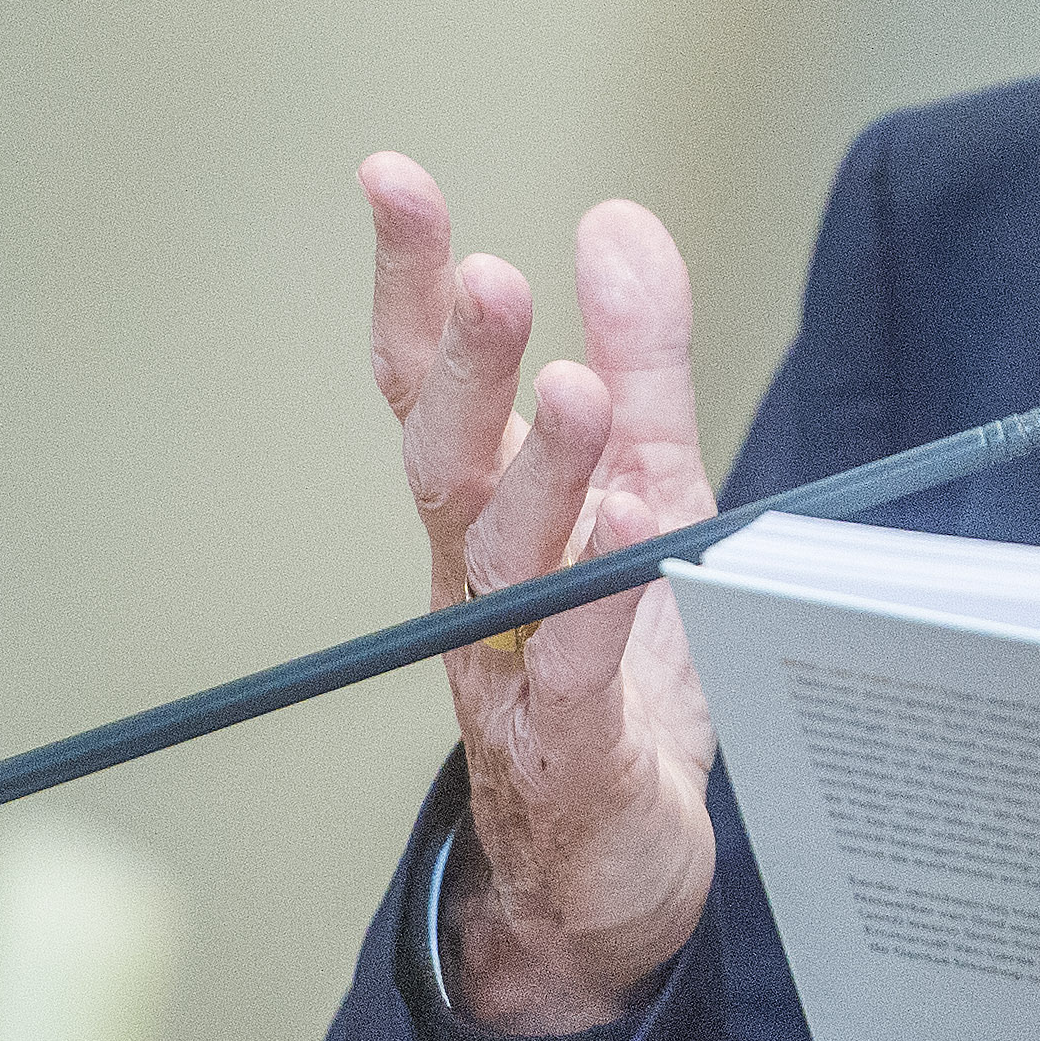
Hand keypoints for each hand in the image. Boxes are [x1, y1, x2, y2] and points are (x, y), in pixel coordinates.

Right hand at [364, 154, 719, 1033]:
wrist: (611, 863)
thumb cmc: (617, 669)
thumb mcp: (647, 484)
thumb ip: (640, 360)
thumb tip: (614, 221)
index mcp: (484, 507)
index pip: (429, 378)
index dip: (409, 279)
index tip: (392, 177)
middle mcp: (475, 580)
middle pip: (444, 457)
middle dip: (461, 363)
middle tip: (488, 274)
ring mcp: (510, 667)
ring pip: (504, 558)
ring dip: (536, 469)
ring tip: (570, 389)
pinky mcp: (572, 745)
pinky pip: (575, 663)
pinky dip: (597, 596)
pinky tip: (626, 531)